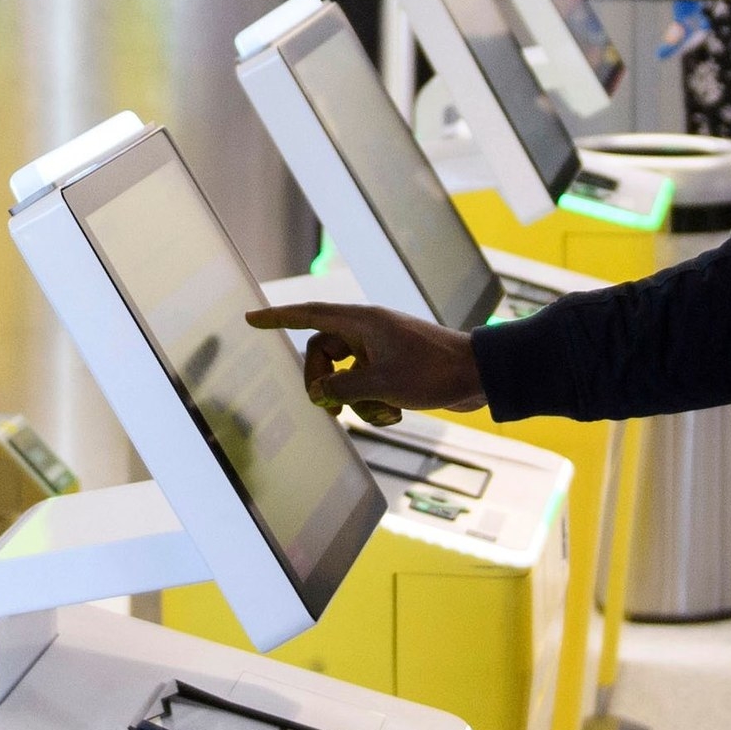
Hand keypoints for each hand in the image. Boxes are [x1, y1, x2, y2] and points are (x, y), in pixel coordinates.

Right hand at [247, 303, 484, 424]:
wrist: (479, 376)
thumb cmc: (434, 373)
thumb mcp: (380, 385)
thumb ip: (341, 389)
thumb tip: (318, 395)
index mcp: (363, 322)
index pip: (309, 315)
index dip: (278, 317)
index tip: (251, 318)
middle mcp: (369, 331)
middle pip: (323, 354)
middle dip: (323, 384)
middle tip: (331, 411)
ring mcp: (382, 349)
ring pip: (345, 375)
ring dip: (355, 400)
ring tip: (380, 413)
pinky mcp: (394, 367)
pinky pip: (366, 385)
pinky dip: (373, 403)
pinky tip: (395, 414)